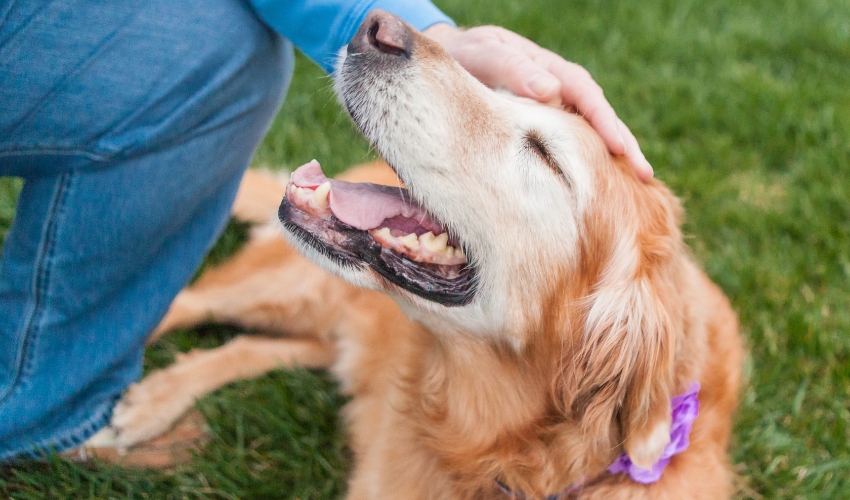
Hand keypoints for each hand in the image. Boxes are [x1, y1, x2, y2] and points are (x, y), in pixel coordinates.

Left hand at [423, 23, 652, 180]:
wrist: (449, 60)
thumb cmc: (465, 58)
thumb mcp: (485, 56)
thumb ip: (513, 69)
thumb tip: (551, 90)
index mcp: (550, 71)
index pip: (586, 96)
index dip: (605, 123)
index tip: (620, 148)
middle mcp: (560, 90)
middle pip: (598, 117)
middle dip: (623, 146)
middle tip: (645, 176)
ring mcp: (554, 109)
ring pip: (588, 133)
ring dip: (610, 158)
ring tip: (635, 187)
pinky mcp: (544, 128)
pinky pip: (571, 144)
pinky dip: (587, 162)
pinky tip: (598, 187)